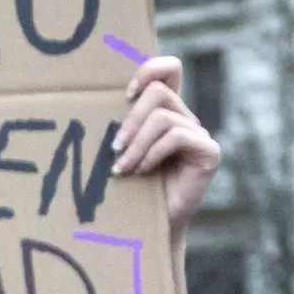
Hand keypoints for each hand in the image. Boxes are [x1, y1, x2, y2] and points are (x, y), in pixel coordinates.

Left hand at [111, 56, 220, 242]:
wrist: (149, 224)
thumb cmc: (128, 187)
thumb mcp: (119, 150)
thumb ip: (116, 127)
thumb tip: (85, 103)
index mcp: (165, 111)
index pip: (168, 70)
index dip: (149, 69)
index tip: (125, 94)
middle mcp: (184, 118)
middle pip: (158, 92)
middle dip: (131, 119)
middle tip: (114, 147)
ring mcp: (198, 134)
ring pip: (163, 118)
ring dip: (137, 144)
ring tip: (121, 167)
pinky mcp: (208, 152)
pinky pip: (177, 137)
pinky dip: (153, 154)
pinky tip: (141, 171)